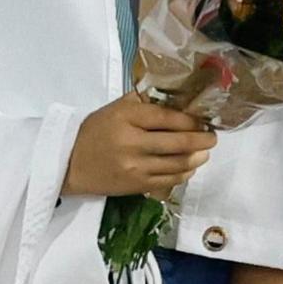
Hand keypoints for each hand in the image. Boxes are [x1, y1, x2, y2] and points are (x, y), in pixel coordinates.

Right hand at [63, 94, 213, 199]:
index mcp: (126, 118)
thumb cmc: (94, 132)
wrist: (70, 164)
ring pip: (178, 164)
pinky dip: (185, 173)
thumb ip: (142, 102)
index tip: (202, 121)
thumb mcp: (114, 109)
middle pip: (179, 143)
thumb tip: (175, 98)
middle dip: (202, 140)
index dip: (191, 120)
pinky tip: (190, 167)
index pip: (168, 118)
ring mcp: (136, 167)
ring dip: (198, 158)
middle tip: (212, 137)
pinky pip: (170, 180)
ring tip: (205, 152)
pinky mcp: (137, 185)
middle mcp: (133, 143)